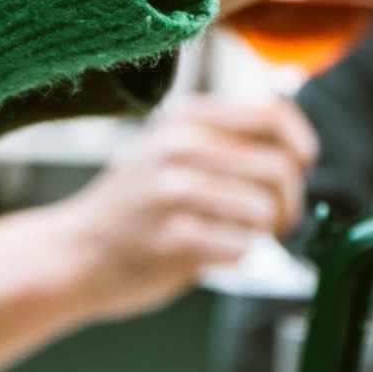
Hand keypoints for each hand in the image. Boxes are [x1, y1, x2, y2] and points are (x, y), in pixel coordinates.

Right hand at [26, 96, 318, 321]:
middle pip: (280, 168)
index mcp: (185, 117)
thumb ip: (225, 140)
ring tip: (233, 236)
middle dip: (289, 203)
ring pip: (265, 211)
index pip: (274, 113)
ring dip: (262, 234)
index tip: (300, 168)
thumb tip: (299, 148)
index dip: (301, 145)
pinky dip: (237, 257)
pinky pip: (242, 248)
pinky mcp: (172, 239)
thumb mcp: (170, 148)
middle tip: (272, 221)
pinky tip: (209, 254)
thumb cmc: (134, 207)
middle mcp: (179, 146)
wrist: (71, 254)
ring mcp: (172, 192)